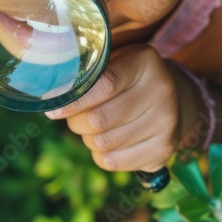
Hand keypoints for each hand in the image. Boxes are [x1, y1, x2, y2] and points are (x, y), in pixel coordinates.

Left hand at [45, 44, 179, 172]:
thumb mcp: (114, 60)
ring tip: (95, 128)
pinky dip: (101, 155)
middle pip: (99, 119)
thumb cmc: (127, 77)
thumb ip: (86, 70)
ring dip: (88, 139)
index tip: (53, 109)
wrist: (172, 99)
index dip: (74, 100)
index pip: (104, 85)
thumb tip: (50, 93)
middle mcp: (161, 90)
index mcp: (145, 61)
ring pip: (103, 143)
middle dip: (77, 122)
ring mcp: (166, 122)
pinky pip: (113, 162)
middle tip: (75, 118)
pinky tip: (109, 142)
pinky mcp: (164, 149)